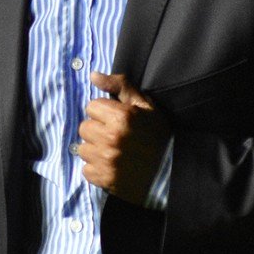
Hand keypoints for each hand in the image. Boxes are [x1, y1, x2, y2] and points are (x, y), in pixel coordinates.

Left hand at [77, 72, 169, 205]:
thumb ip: (119, 86)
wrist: (170, 172)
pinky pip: (86, 169)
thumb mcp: (145, 105)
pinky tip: (111, 166)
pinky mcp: (104, 179)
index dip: (104, 111)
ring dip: (95, 149)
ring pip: (83, 149)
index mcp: (122, 117)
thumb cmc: (157, 135)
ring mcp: (107, 160)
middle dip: (97, 130)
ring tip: (113, 152)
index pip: (91, 106)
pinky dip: (96, 169)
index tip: (116, 119)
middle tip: (114, 136)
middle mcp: (112, 137)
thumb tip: (93, 75)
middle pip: (84, 127)